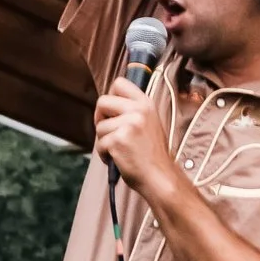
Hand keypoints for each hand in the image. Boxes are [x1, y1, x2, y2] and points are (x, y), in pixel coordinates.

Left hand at [93, 79, 182, 203]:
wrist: (159, 177)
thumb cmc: (152, 154)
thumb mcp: (149, 123)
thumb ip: (132, 111)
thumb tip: (107, 105)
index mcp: (146, 103)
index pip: (119, 83)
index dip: (110, 96)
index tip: (111, 111)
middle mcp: (138, 110)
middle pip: (102, 101)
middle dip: (100, 118)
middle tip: (108, 132)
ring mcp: (128, 124)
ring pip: (99, 127)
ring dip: (104, 141)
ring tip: (119, 151)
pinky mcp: (118, 140)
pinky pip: (99, 144)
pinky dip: (104, 155)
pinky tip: (117, 159)